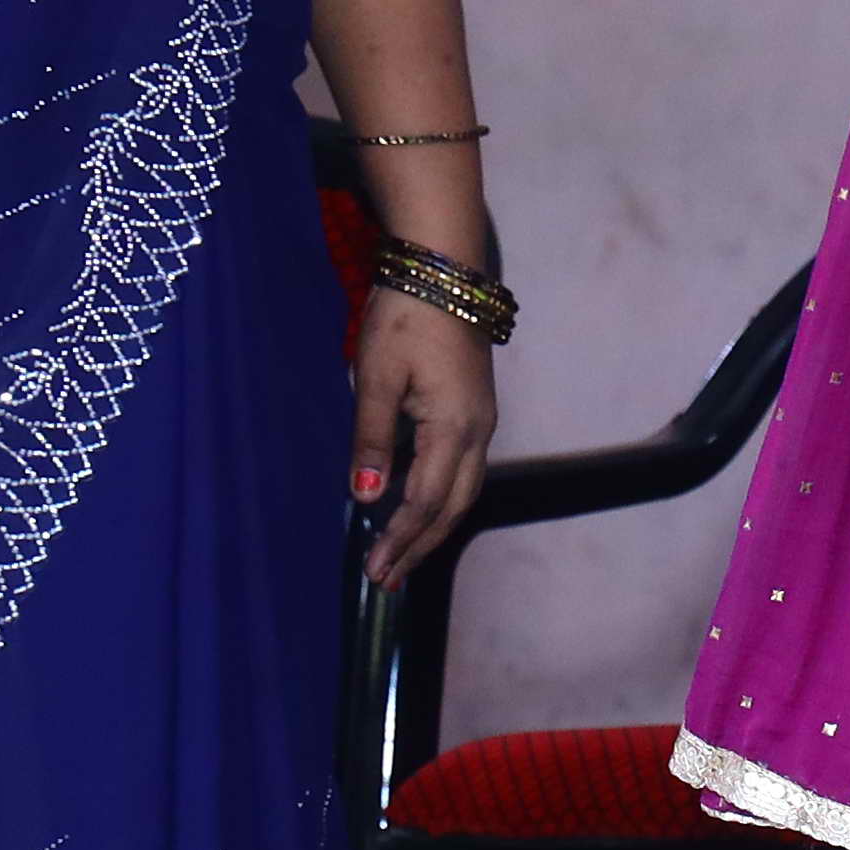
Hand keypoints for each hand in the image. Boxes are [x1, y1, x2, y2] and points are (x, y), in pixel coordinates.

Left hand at [352, 292, 501, 582]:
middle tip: (388, 579)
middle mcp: (478, 432)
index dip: (401, 537)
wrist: (443, 271)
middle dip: (421, 545)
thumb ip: (371, 438)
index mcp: (453, 427)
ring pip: (465, 491)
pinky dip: (442, 500)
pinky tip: (420, 507)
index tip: (375, 568)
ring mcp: (483, 421)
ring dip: (433, 526)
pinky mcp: (476, 410)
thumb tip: (367, 496)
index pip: (427, 499)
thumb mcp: (376, 377)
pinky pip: (464, 470)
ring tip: (404, 555)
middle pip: (455, 506)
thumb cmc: (404, 318)